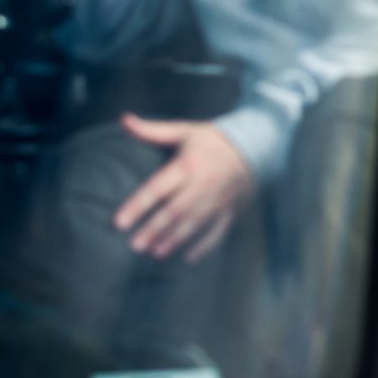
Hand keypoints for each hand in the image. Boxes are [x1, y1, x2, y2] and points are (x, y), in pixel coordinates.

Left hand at [112, 114, 257, 262]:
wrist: (258, 143)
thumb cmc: (214, 139)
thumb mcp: (184, 131)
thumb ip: (152, 131)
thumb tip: (124, 120)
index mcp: (188, 164)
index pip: (158, 188)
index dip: (138, 205)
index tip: (119, 222)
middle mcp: (203, 184)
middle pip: (175, 211)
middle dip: (154, 229)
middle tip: (135, 245)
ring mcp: (219, 199)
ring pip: (194, 223)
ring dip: (175, 239)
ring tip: (155, 253)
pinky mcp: (232, 209)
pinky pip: (218, 231)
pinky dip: (205, 246)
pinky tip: (189, 258)